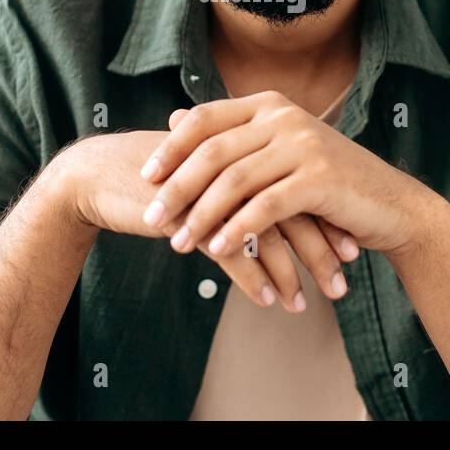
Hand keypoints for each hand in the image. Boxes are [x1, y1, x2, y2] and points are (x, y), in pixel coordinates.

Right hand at [47, 131, 358, 311]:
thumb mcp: (207, 172)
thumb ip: (245, 180)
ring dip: (289, 272)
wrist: (99, 176)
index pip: (298, 183)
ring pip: (265, 231)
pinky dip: (252, 277)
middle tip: (343, 280)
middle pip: (291, 207)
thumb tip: (285, 205)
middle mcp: (235, 160)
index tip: (350, 247)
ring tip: (305, 303)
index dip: (326, 217)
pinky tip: (268, 300)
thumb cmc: (158, 177)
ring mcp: (212, 184)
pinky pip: (229, 248)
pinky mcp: (188, 209)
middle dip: (319, 249)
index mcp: (244, 146)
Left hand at [139, 92, 437, 258]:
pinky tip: (218, 250)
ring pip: (234, 181)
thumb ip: (231, 137)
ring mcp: (304, 145)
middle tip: (151, 219)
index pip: (205, 118)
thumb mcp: (277, 152)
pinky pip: (265, 207)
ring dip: (201, 216)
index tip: (144, 176)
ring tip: (178, 244)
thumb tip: (173, 118)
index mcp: (269, 105)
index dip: (171, 147)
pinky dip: (237, 230)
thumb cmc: (328, 183)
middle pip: (213, 151)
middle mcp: (284, 117)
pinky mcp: (319, 179)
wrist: (390, 204)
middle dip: (177, 188)